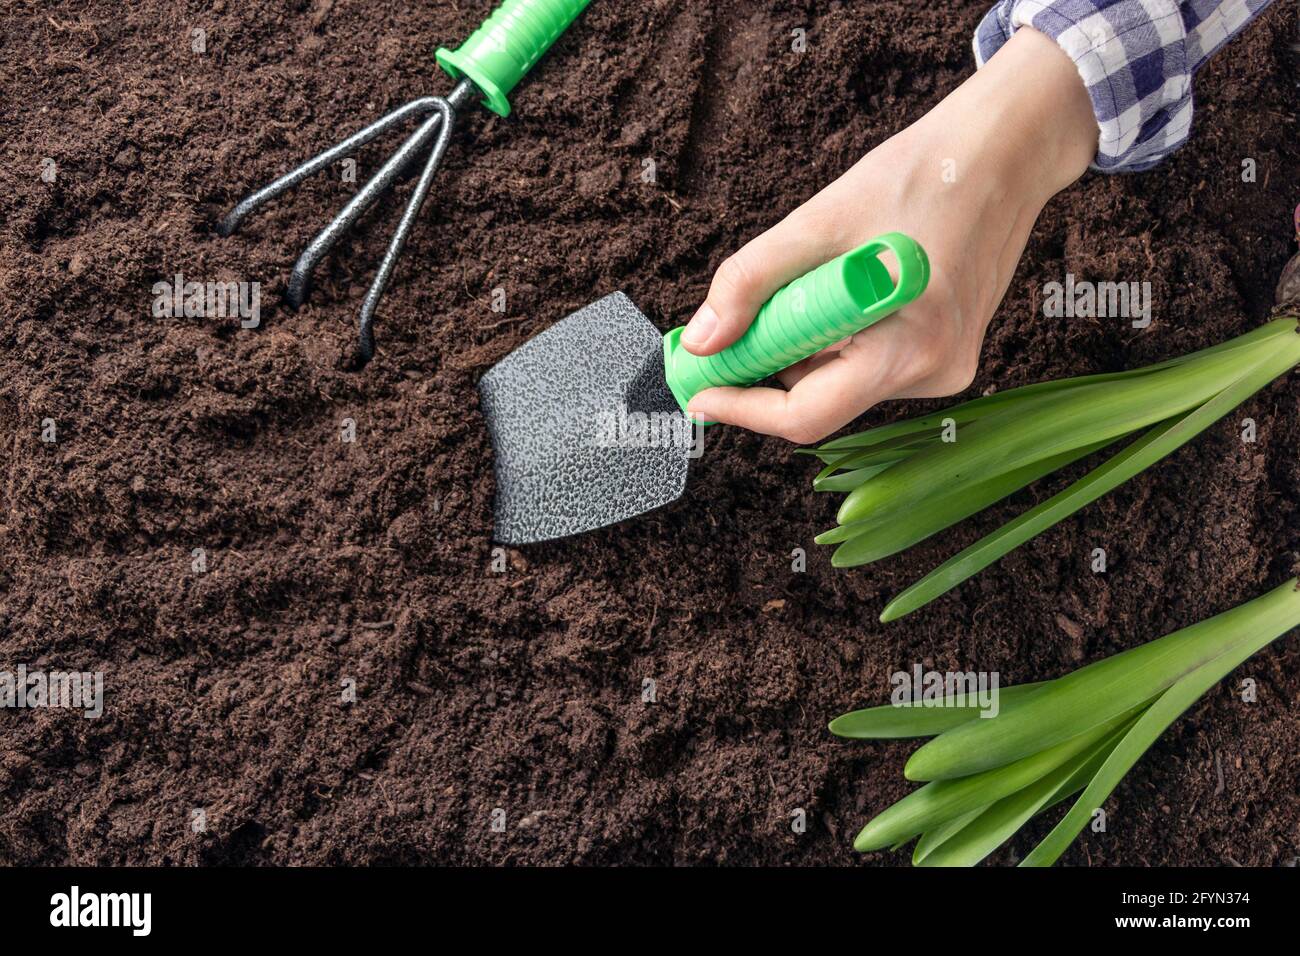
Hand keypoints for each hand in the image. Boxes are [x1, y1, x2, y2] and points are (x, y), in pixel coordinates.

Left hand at [681, 27, 1097, 442]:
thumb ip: (752, 282)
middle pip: (821, 399)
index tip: (697, 388)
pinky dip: (838, 337)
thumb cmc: (920, 177)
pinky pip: (868, 365)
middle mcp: (934, 373)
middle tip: (738, 318)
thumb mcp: (821, 221)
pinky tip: (848, 286)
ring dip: (806, 344)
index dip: (742, 407)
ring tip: (819, 276)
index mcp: (909, 349)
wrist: (1001, 153)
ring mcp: (946, 369)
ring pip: (842, 381)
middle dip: (770, 362)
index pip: (807, 416)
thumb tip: (703, 340)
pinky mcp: (948, 356)